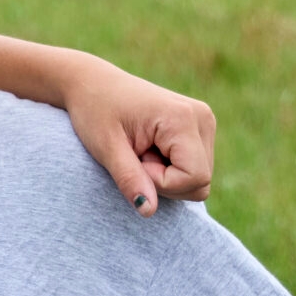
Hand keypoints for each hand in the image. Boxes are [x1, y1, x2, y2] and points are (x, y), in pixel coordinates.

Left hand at [63, 63, 215, 216]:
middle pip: (201, 182)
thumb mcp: (106, 148)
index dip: (161, 182)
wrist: (91, 84)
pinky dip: (170, 168)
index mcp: (183, 118)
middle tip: (135, 156)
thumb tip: (148, 211)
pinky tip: (149, 149)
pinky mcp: (198, 128)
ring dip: (166, 176)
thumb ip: (129, 179)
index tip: (133, 161)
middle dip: (164, 181)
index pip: (194, 177)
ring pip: (199, 178)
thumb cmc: (94, 111)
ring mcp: (204, 122)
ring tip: (140, 151)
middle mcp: (203, 118)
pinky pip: (194, 168)